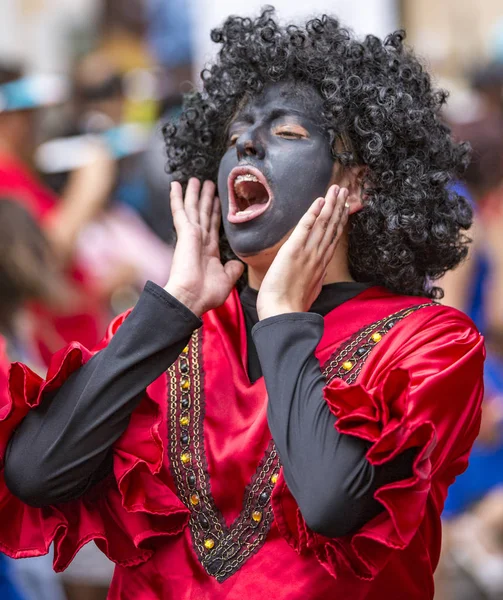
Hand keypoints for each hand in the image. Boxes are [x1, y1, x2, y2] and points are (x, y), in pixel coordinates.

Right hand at [165, 178, 243, 316]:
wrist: (191, 297)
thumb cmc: (207, 294)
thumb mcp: (227, 280)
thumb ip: (233, 269)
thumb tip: (239, 263)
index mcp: (209, 252)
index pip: (213, 226)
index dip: (215, 213)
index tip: (218, 201)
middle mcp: (199, 241)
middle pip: (203, 214)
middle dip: (206, 199)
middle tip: (208, 183)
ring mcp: (191, 236)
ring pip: (193, 208)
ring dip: (194, 193)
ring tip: (196, 179)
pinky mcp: (184, 233)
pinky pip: (180, 211)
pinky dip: (177, 198)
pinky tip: (175, 185)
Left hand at [257, 185, 348, 319]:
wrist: (281, 313)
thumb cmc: (290, 307)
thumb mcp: (309, 291)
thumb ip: (315, 278)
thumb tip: (319, 273)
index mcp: (321, 266)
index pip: (332, 239)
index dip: (339, 222)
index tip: (344, 209)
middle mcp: (318, 257)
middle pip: (331, 228)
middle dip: (339, 208)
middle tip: (345, 192)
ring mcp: (308, 253)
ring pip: (322, 224)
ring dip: (330, 205)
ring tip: (337, 189)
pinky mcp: (294, 250)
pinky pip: (305, 227)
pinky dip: (313, 213)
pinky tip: (319, 200)